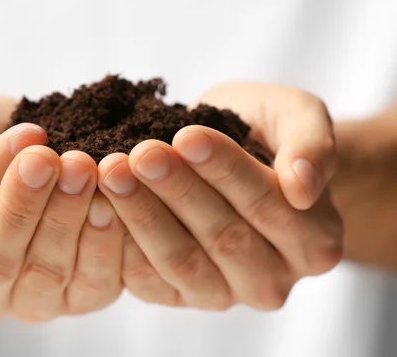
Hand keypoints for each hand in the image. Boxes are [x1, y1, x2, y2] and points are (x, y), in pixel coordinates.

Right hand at [0, 97, 123, 322]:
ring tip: (85, 170)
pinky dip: (104, 243)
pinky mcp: (75, 301)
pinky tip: (111, 201)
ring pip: (45, 275)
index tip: (23, 135)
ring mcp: (25, 304)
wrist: (20, 160)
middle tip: (55, 157)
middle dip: (27, 204)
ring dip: (68, 219)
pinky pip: (92, 285)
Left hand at [98, 83, 342, 309]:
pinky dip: (122, 244)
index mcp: (315, 241)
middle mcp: (273, 280)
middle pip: (223, 238)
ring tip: (112, 172)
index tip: (186, 136)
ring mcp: (224, 294)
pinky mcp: (179, 297)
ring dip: (143, 216)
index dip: (226, 171)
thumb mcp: (298, 117)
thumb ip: (313, 145)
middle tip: (140, 154)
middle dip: (177, 191)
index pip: (268, 205)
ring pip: (182, 261)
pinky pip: (148, 280)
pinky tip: (99, 207)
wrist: (234, 155)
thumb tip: (304, 186)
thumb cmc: (266, 134)